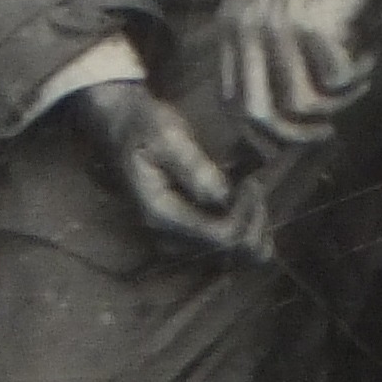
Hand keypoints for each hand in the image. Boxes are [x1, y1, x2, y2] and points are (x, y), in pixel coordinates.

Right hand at [76, 82, 273, 260]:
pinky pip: (224, 247)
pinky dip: (243, 232)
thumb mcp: (167, 134)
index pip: (219, 235)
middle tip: (255, 186)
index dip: (245, 214)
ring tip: (252, 194)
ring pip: (231, 255)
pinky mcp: (186, 234)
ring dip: (251, 228)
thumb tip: (222, 195)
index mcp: (161, 214)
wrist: (126, 128)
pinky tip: (249, 209)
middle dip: (252, 221)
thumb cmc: (146, 126)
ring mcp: (177, 239)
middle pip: (228, 250)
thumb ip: (193, 165)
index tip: (252, 183)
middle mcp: (168, 237)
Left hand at [216, 0, 381, 147]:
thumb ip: (272, 45)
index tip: (300, 133)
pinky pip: (338, 80)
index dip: (267, 131)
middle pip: (261, 114)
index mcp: (233, 21)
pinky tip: (372, 39)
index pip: (234, 101)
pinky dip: (361, 71)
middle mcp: (247, 25)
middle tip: (329, 128)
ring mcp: (278, 25)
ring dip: (340, 97)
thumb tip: (285, 112)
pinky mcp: (314, 23)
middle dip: (298, 134)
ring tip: (361, 69)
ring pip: (304, 103)